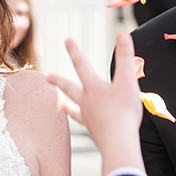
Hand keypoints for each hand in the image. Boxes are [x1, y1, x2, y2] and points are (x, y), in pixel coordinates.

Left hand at [48, 34, 144, 175]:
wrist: (118, 142)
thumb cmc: (124, 111)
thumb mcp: (127, 80)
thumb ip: (125, 56)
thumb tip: (122, 33)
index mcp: (93, 88)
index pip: (82, 65)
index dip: (75, 51)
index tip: (67, 40)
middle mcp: (86, 102)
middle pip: (69, 88)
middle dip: (59, 81)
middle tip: (47, 77)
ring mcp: (88, 118)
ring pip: (73, 108)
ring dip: (66, 105)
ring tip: (59, 105)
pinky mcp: (94, 131)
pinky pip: (84, 124)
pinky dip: (81, 121)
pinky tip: (83, 123)